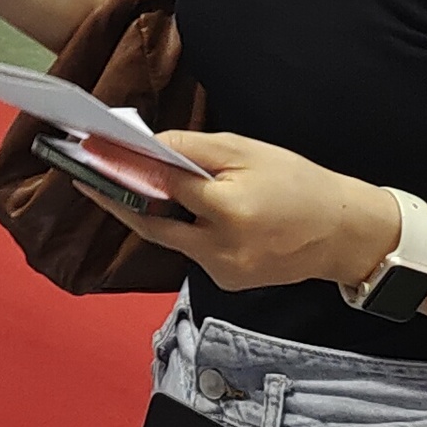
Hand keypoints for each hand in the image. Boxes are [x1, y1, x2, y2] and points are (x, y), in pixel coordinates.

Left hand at [87, 131, 398, 299]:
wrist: (341, 233)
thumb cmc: (297, 182)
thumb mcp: (248, 151)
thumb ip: (193, 151)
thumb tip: (147, 145)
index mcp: (230, 209)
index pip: (163, 188)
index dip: (127, 169)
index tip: (93, 155)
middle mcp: (221, 248)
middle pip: (152, 223)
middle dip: (118, 199)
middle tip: (85, 177)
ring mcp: (222, 271)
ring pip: (171, 238)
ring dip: (152, 212)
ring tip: (127, 182)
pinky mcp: (226, 282)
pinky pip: (191, 250)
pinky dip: (182, 228)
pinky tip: (184, 209)